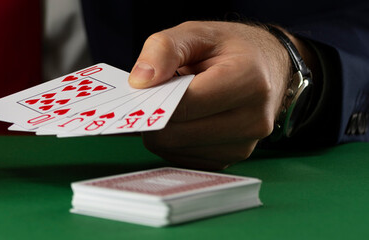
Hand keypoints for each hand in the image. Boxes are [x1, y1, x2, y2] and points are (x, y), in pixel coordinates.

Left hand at [128, 21, 310, 169]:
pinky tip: (184, 120)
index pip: (184, 104)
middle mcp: (252, 120)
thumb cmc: (232, 49)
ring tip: (175, 105)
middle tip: (154, 96)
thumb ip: (165, 50)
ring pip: (173, 150)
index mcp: (248, 82)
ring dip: (162, 130)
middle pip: (175, 134)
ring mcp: (243, 145)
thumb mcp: (198, 34)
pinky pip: (182, 159)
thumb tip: (140, 81)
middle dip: (154, 116)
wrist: (268, 68)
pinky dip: (173, 141)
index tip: (140, 89)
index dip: (153, 98)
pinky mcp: (230, 160)